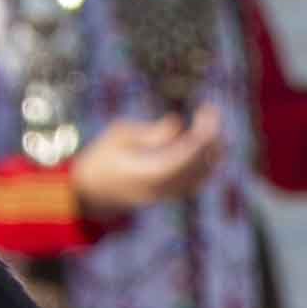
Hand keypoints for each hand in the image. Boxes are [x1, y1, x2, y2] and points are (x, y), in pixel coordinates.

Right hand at [68, 108, 227, 216]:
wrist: (93, 191)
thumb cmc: (103, 158)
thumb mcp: (118, 137)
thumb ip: (149, 133)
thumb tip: (177, 124)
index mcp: (144, 173)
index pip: (184, 157)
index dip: (201, 135)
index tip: (205, 111)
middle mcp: (160, 188)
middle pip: (197, 167)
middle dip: (210, 139)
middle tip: (210, 111)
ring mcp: (167, 195)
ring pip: (202, 176)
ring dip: (213, 150)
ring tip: (210, 122)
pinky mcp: (170, 195)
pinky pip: (197, 181)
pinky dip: (207, 161)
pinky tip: (207, 140)